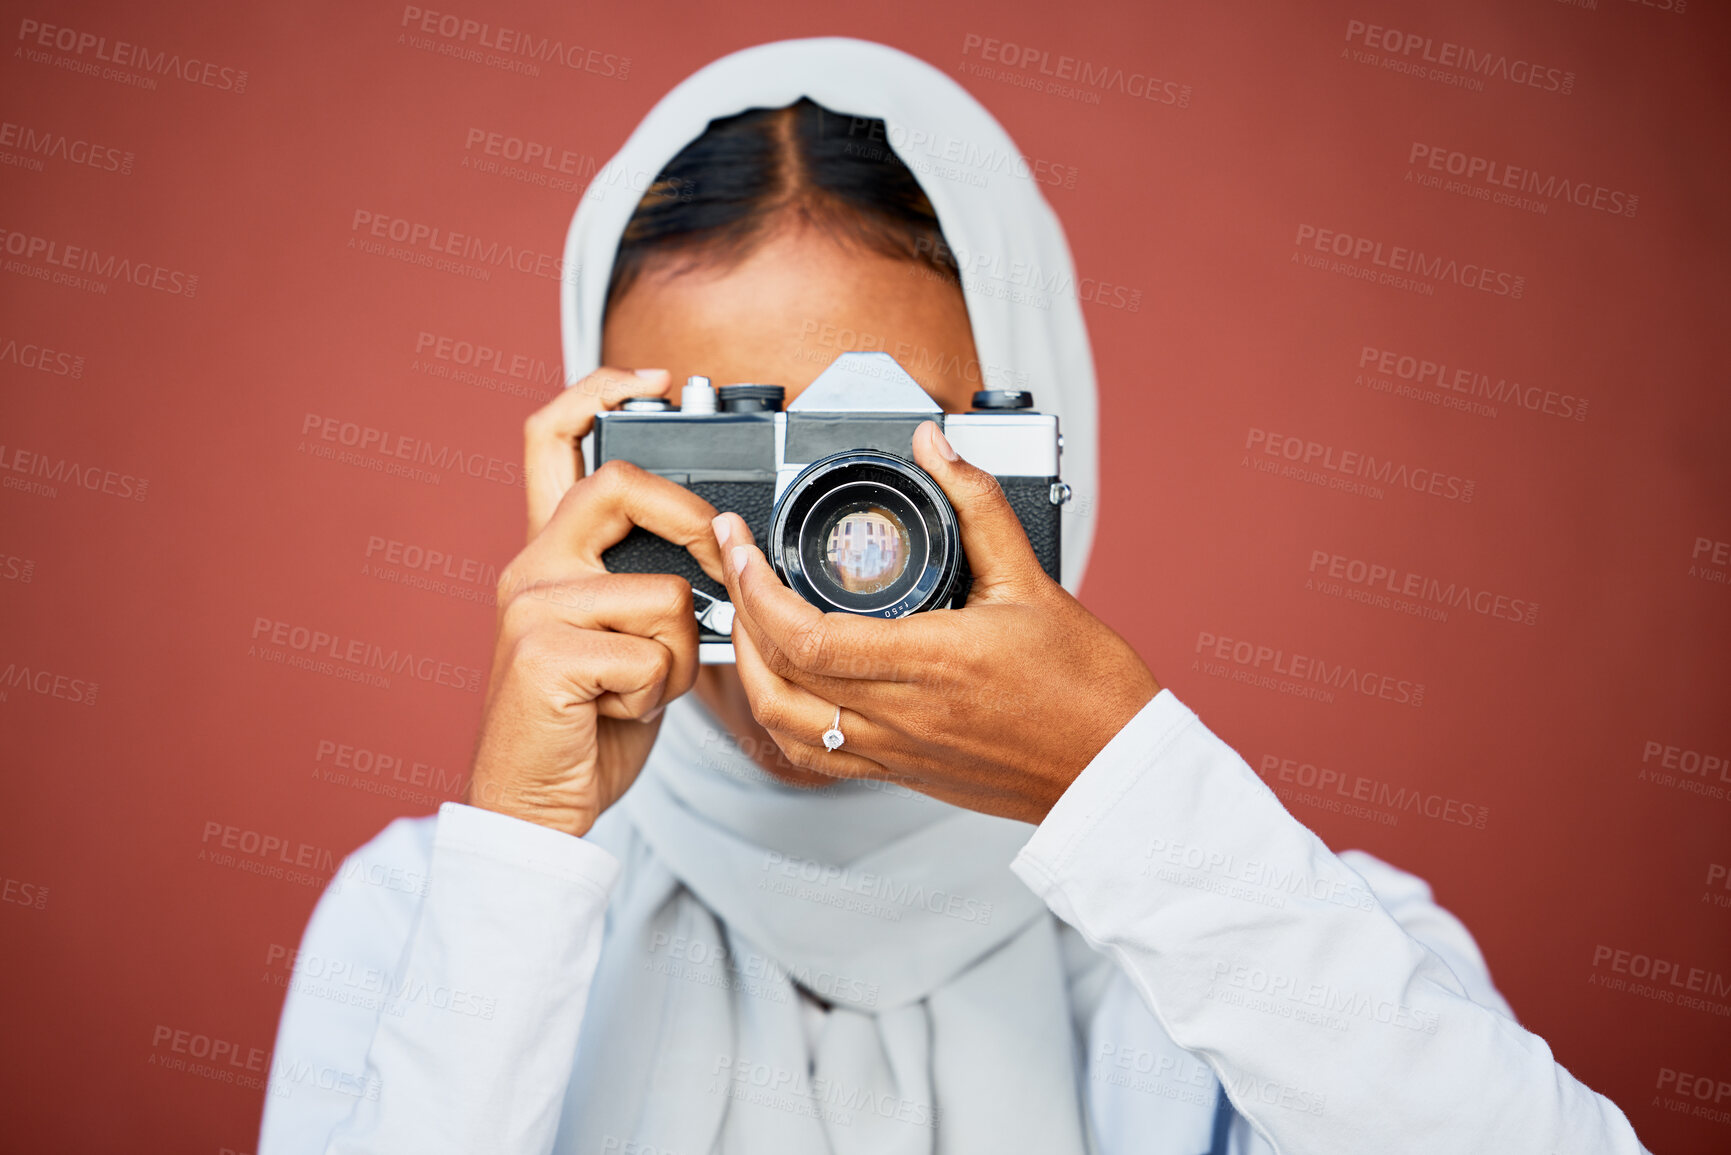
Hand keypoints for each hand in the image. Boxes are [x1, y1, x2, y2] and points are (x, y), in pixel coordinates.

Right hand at [465, 367, 725, 836]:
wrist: (536, 807)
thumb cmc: (588, 724)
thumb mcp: (622, 639)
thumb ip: (647, 583)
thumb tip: (720, 549)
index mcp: (545, 554)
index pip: (550, 437)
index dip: (600, 390)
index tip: (656, 380)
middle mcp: (528, 567)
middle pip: (621, 486)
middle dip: (692, 524)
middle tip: (714, 576)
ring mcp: (530, 607)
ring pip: (664, 591)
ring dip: (679, 653)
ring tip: (639, 689)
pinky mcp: (544, 654)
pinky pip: (653, 651)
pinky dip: (659, 692)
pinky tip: (619, 712)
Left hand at [711, 421, 1159, 824]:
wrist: (1113, 767)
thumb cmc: (1087, 685)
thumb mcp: (1033, 577)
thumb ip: (977, 503)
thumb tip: (937, 444)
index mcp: (931, 660)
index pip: (805, 633)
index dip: (755, 587)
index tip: (741, 543)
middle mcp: (902, 713)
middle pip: (778, 673)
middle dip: (740, 611)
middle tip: (735, 561)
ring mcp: (895, 750)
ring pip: (783, 720)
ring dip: (750, 668)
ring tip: (750, 618)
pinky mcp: (899, 772)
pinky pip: (814, 754)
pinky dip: (781, 715)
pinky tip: (782, 679)